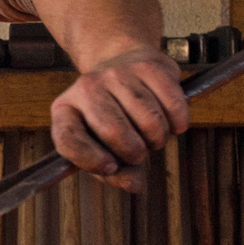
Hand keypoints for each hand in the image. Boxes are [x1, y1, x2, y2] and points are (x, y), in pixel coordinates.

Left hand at [50, 46, 187, 192]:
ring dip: (158, 139)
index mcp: (65, 110)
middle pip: (114, 131)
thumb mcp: (100, 145)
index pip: (68, 139)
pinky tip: (169, 120)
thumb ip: (114, 173)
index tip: (110, 167)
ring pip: (150, 121)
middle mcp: (87, 87)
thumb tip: (134, 184)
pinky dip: (177, 123)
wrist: (121, 60)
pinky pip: (173, 107)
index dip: (90, 160)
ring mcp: (118, 73)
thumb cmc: (109, 114)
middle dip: (134, 153)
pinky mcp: (149, 66)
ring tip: (150, 133)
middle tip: (138, 151)